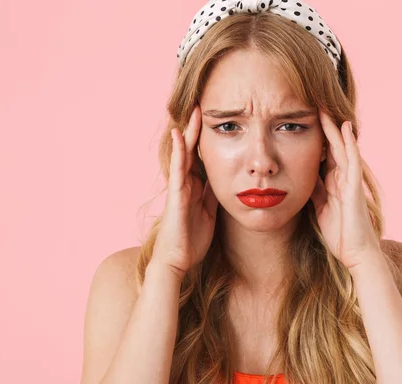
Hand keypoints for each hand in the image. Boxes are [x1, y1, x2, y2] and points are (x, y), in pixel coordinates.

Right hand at [151, 105, 218, 278]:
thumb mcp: (210, 212)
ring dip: (189, 132)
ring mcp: (179, 188)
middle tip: (204, 105)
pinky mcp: (176, 195)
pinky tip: (180, 135)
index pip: (201, 157)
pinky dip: (178, 151)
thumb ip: (213, 195)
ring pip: (184, 154)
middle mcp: (185, 183)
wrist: (178, 261)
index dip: (207, 138)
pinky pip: (178, 169)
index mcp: (195, 187)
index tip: (216, 120)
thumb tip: (226, 180)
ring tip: (195, 111)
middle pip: (192, 150)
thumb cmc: (192, 240)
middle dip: (198, 129)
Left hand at [310, 110, 381, 268]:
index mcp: (333, 183)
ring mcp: (350, 180)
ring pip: (341, 148)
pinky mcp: (355, 187)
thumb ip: (315, 191)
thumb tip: (302, 177)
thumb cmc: (340, 234)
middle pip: (331, 146)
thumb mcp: (320, 208)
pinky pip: (352, 160)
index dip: (314, 138)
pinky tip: (344, 127)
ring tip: (325, 107)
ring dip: (333, 128)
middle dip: (323, 127)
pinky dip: (348, 143)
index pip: (322, 154)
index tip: (302, 120)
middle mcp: (342, 178)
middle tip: (313, 104)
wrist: (356, 254)